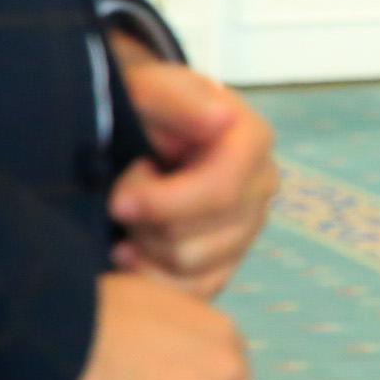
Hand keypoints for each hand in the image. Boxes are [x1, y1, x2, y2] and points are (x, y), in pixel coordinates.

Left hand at [108, 36, 277, 299]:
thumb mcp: (150, 88)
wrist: (137, 126)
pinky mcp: (226, 261)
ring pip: (192, 268)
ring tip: (127, 220)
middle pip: (201, 238)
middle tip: (119, 201)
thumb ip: (180, 100)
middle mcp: (261, 186)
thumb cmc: (141, 106)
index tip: (118, 200)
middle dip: (146, 227)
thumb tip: (223, 118)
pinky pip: (191, 292)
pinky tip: (132, 250)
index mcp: (252, 141)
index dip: (165, 203)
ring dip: (145, 250)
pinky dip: (151, 278)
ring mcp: (247, 227)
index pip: (222, 191)